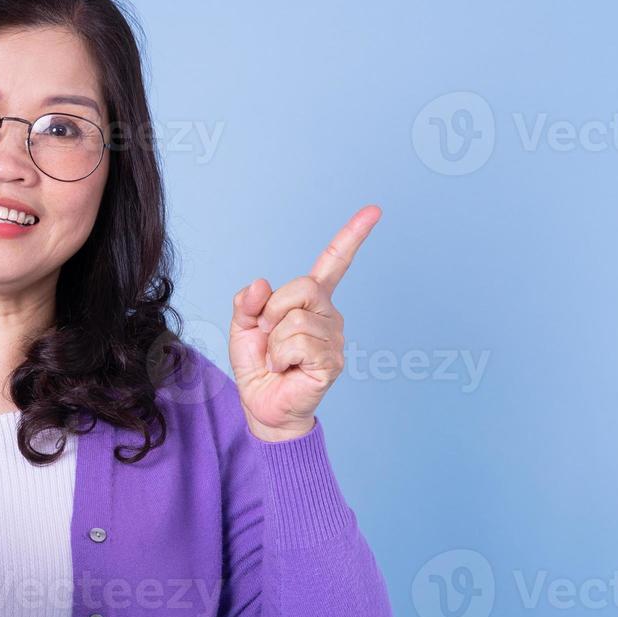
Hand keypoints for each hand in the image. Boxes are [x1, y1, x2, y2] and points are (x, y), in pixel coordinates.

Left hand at [229, 205, 379, 440]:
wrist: (263, 406)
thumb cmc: (259, 366)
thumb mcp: (243, 326)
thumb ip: (247, 302)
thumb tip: (260, 284)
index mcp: (310, 302)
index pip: (334, 263)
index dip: (352, 235)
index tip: (374, 210)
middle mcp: (329, 315)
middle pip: (302, 286)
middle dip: (272, 310)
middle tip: (268, 335)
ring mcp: (334, 338)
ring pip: (295, 319)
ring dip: (274, 341)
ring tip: (278, 359)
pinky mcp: (332, 361)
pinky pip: (298, 343)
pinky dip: (280, 356)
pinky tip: (286, 369)